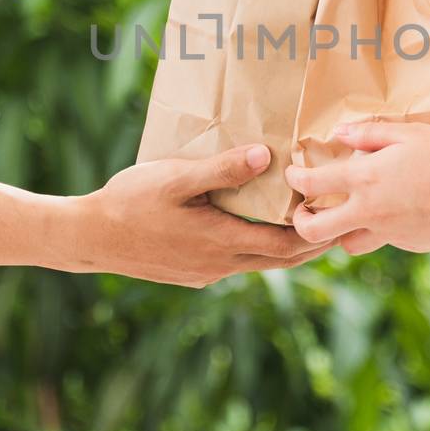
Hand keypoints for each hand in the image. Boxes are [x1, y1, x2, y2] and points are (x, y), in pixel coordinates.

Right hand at [76, 144, 332, 286]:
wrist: (89, 238)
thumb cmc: (130, 201)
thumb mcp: (176, 177)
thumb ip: (222, 169)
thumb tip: (266, 157)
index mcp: (221, 241)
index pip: (286, 246)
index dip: (317, 234)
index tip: (340, 216)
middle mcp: (219, 264)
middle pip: (279, 259)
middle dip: (311, 243)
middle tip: (337, 223)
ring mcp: (205, 273)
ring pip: (258, 262)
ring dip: (284, 246)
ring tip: (305, 224)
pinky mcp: (191, 273)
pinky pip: (235, 262)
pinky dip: (256, 248)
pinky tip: (254, 228)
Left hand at [284, 123, 429, 255]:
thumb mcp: (411, 134)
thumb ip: (370, 135)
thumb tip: (338, 135)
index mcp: (366, 180)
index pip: (313, 183)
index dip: (297, 177)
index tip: (294, 173)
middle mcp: (371, 212)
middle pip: (315, 231)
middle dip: (301, 222)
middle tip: (303, 209)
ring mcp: (390, 234)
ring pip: (348, 243)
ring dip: (340, 231)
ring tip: (347, 213)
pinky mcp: (410, 245)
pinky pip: (382, 240)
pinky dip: (378, 229)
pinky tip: (394, 211)